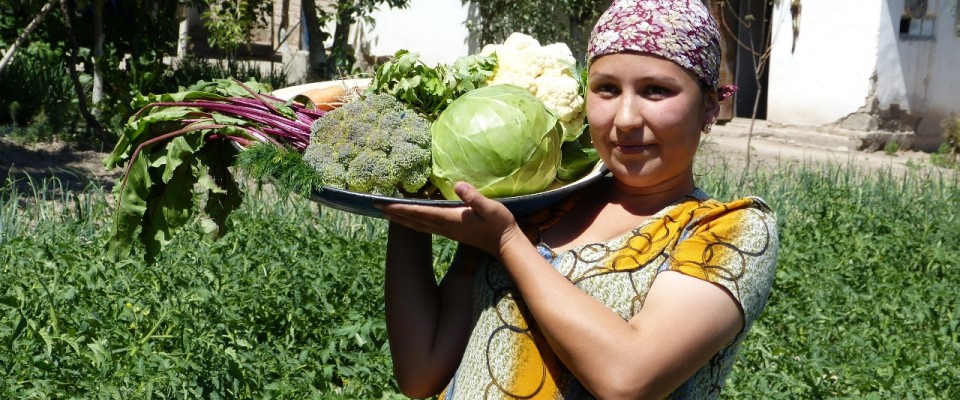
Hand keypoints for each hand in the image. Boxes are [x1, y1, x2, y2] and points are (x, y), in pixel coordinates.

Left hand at [378, 182, 522, 256]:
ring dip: (401, 219)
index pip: (420, 212)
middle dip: (394, 213)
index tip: (384, 203)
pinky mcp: (451, 233)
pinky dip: (413, 222)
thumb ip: (474, 198)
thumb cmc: (500, 225)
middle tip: (375, 206)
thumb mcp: (491, 208)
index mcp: (450, 219)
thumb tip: (458, 184)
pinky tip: (410, 220)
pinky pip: (425, 227)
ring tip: (386, 214)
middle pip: (413, 219)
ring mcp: (447, 232)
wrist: (506, 245)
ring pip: (417, 225)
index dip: (401, 207)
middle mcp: (444, 227)